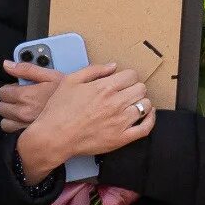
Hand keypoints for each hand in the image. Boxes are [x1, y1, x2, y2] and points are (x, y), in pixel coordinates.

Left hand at [0, 60, 64, 134]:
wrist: (84, 114)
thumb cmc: (71, 97)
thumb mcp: (51, 76)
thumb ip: (27, 69)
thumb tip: (7, 65)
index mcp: (26, 96)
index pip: (3, 92)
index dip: (9, 89)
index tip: (16, 90)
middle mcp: (24, 113)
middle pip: (2, 108)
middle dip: (9, 103)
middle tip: (20, 100)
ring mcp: (26, 128)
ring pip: (6, 123)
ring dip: (11, 117)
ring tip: (22, 113)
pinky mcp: (31, 138)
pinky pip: (14, 135)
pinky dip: (17, 129)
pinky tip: (26, 124)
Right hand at [15, 63, 153, 181]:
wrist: (54, 136)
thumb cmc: (59, 110)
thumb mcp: (71, 81)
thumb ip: (94, 70)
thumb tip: (113, 66)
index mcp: (104, 88)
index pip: (131, 75)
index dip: (127, 76)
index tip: (122, 81)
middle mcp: (115, 103)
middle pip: (141, 88)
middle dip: (135, 88)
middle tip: (126, 92)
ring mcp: (120, 122)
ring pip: (145, 106)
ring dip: (141, 102)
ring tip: (132, 104)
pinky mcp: (121, 138)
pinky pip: (145, 128)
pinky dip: (150, 120)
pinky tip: (147, 115)